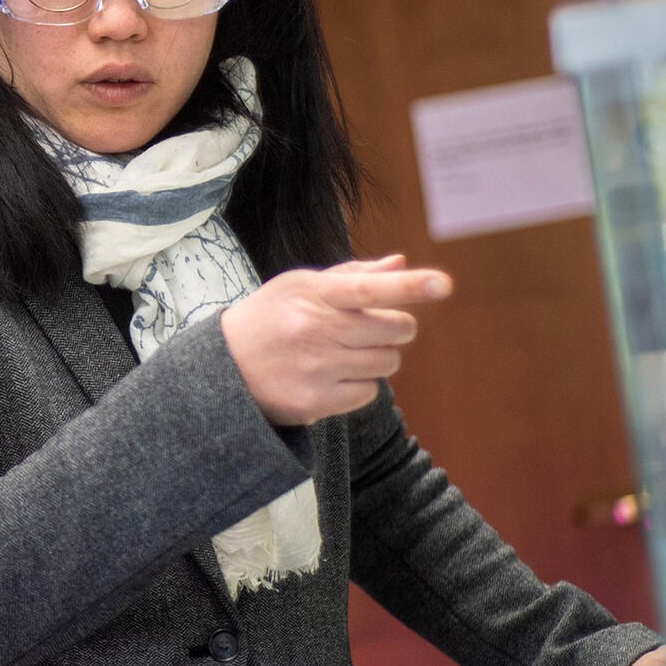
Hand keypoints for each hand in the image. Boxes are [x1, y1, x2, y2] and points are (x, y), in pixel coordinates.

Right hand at [219, 255, 451, 425]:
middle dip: (396, 329)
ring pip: (387, 362)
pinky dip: (361, 384)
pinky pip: (369, 392)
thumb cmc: (270, 317)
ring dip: (379, 357)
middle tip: (373, 330)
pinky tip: (333, 377)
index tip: (444, 283)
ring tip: (346, 353)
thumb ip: (354, 275)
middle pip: (394, 330)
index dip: (409, 286)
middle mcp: (314, 329)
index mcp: (312, 294)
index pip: (369, 288)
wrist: (222, 367)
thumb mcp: (300, 286)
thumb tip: (401, 263)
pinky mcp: (314, 402)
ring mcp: (315, 368)